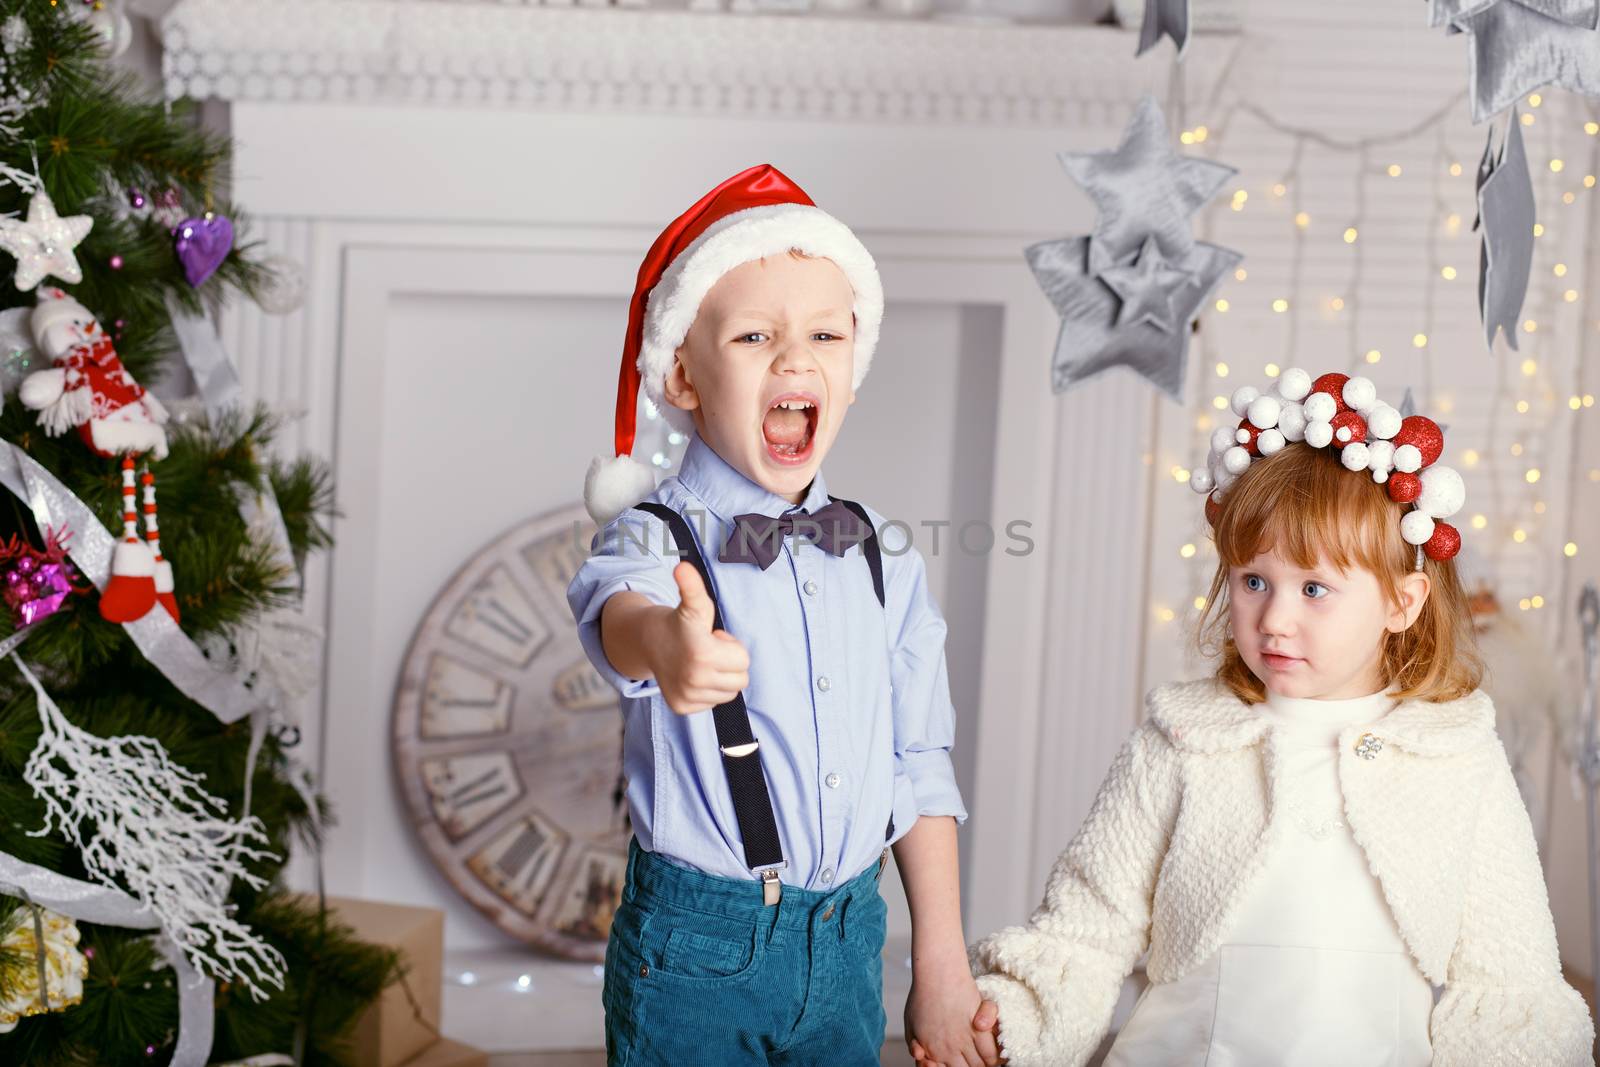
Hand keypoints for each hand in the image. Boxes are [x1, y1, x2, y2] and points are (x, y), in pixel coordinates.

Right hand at [648, 562, 750, 714]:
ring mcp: (687, 696)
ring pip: (729, 693)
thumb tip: (682, 566)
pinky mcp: (681, 707)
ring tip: (701, 661)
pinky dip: (707, 691)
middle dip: (729, 663)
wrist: (647, 641)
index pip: (744, 660)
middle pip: (740, 679)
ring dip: (721, 678)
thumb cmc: (679, 621)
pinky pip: (712, 703)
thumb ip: (692, 586)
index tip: (713, 637)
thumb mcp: (693, 604)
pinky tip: (692, 675)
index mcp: (703, 654)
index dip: (731, 645)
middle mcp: (695, 680)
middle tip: (708, 649)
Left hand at [904, 970, 1002, 1066]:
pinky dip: (994, 1055)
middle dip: (971, 1066)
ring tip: (985, 1058)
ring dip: (984, 1062)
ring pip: (981, 1064)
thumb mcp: (911, 1025)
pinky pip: (992, 1053)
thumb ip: (916, 1046)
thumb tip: (921, 1057)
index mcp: (933, 1051)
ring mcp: (966, 1039)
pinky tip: (993, 1052)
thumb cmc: (923, 997)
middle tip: (972, 1059)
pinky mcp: (981, 1028)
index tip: (954, 1061)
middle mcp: (950, 1049)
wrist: (938, 975)